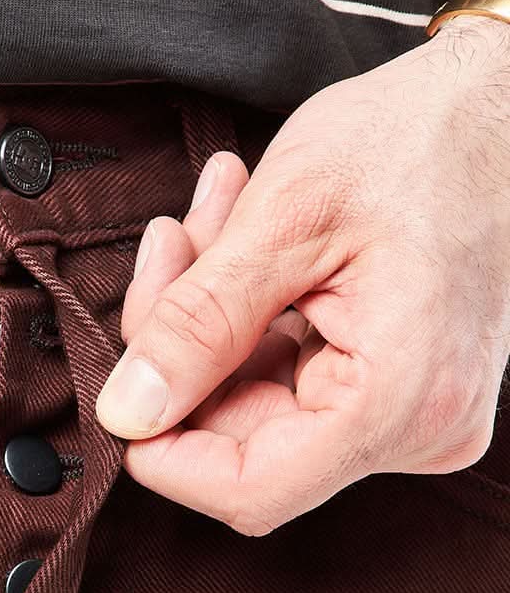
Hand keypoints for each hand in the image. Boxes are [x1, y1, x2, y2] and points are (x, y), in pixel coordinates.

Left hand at [94, 20, 509, 534]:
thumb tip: (127, 411)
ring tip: (218, 211)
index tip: (121, 384)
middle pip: (242, 436)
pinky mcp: (399, 383)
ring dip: (211, 310)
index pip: (249, 489)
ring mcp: (413, 410)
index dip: (164, 449)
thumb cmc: (416, 139)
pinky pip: (291, 371)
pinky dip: (251, 306)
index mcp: (400, 402)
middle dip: (184, 342)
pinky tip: (242, 231)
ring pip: (256, 397)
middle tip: (173, 242)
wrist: (500, 102)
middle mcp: (418, 427)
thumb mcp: (284, 219)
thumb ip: (197, 326)